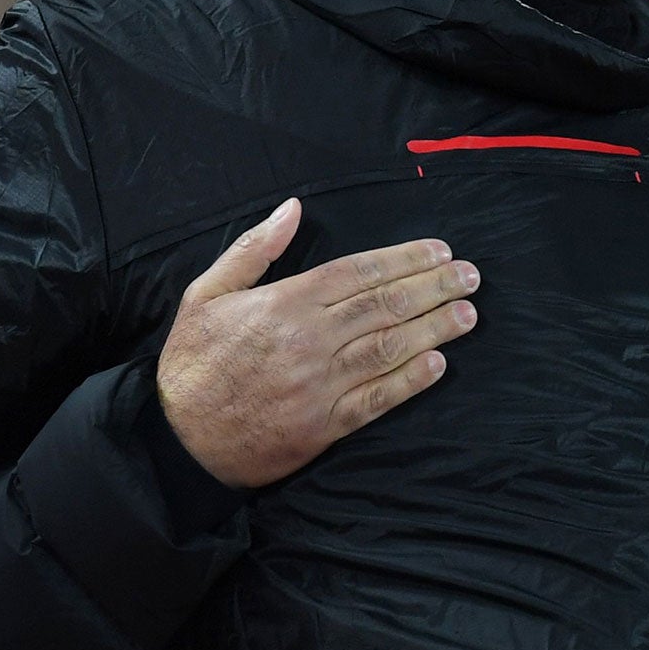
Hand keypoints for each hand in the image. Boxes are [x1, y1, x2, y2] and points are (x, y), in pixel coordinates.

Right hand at [157, 198, 480, 487]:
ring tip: (467, 314)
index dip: (404, 260)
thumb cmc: (192, 363)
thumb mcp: (206, 293)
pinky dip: (410, 381)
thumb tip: (293, 208)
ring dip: (435, 329)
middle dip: (433, 288)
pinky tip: (438, 364)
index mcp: (282, 304)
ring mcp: (318, 386)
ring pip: (389, 349)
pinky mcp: (324, 427)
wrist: (177, 441)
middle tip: (470, 277)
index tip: (439, 251)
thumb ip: (254, 249)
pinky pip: (377, 400)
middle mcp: (307, 341)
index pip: (358, 272)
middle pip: (384, 306)